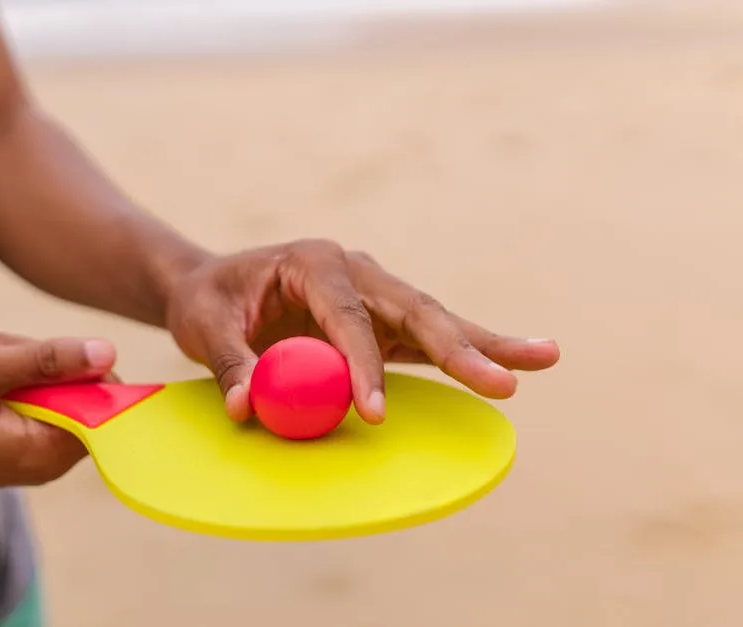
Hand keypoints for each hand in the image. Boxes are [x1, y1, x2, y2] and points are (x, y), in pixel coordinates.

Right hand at [0, 331, 116, 490]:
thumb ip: (44, 360)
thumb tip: (108, 351)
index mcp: (41, 453)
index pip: (103, 407)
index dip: (79, 368)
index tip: (33, 356)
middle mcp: (38, 460)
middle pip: (72, 386)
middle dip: (30, 358)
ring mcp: (19, 449)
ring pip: (40, 380)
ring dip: (2, 359)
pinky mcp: (0, 437)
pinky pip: (16, 391)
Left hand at [165, 239, 560, 424]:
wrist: (211, 285)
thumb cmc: (207, 300)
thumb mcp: (205, 326)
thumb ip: (230, 365)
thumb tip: (248, 409)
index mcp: (312, 261)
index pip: (347, 316)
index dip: (363, 365)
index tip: (374, 411)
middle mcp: (353, 270)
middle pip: (412, 309)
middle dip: (458, 347)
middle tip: (502, 381)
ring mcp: (373, 292)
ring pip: (432, 320)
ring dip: (484, 345)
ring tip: (544, 359)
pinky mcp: (381, 320)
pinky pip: (426, 339)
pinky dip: (468, 352)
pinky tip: (514, 366)